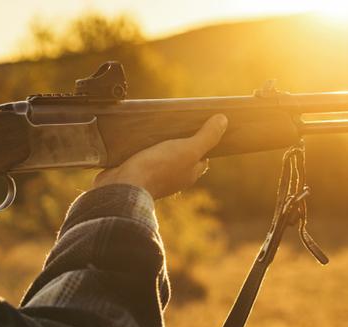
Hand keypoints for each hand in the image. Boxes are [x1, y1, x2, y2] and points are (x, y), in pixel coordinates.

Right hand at [92, 114, 227, 198]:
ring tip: (159, 123)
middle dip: (181, 140)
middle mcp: (173, 177)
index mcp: (188, 174)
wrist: (123, 186)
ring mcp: (154, 175)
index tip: (202, 125)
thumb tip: (224, 120)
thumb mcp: (188, 150)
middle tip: (179, 120)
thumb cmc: (158, 169)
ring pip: (161, 155)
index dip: (205, 142)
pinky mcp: (136, 172)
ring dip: (160, 142)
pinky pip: (143, 157)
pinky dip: (143, 147)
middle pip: (182, 155)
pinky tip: (139, 134)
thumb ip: (207, 137)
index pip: (202, 158)